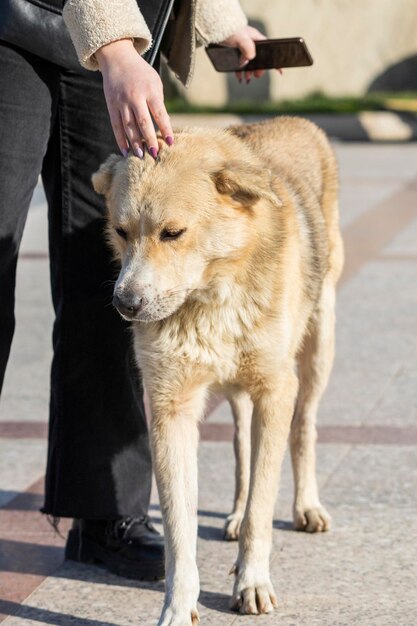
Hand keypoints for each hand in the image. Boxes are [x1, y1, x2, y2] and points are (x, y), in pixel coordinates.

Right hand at [96, 39, 172, 157]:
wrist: (117, 58)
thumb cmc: (142, 74)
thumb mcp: (155, 83)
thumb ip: (159, 103)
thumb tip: (163, 127)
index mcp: (150, 90)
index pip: (159, 113)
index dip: (165, 129)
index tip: (171, 143)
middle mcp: (135, 96)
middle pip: (143, 122)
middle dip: (149, 140)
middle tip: (155, 155)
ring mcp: (121, 101)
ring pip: (128, 126)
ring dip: (135, 143)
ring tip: (140, 156)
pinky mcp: (111, 105)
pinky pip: (116, 126)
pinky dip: (120, 140)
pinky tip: (125, 152)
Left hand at [219, 25, 281, 82]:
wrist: (214, 29)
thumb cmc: (229, 31)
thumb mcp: (240, 38)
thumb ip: (247, 47)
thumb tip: (250, 59)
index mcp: (256, 39)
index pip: (269, 51)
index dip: (274, 61)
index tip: (280, 71)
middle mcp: (251, 44)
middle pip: (259, 60)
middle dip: (259, 69)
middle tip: (256, 76)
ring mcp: (243, 50)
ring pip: (249, 64)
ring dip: (249, 72)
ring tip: (247, 79)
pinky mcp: (235, 54)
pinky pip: (240, 65)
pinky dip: (240, 72)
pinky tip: (239, 78)